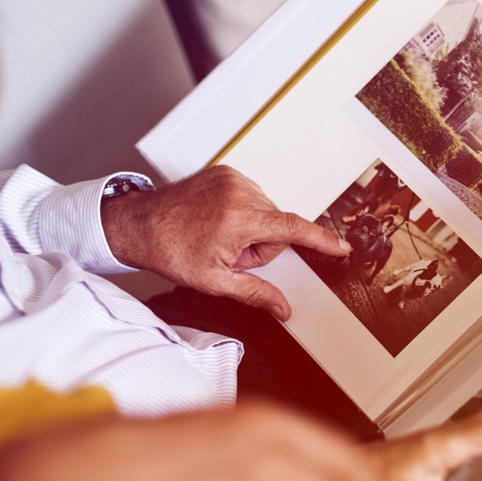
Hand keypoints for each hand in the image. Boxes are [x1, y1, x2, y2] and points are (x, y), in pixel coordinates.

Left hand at [101, 166, 350, 319]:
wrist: (140, 225)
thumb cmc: (170, 251)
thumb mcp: (215, 282)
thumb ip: (256, 294)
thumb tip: (283, 309)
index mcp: (238, 220)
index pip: (292, 229)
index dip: (321, 240)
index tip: (341, 246)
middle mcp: (239, 193)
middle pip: (276, 225)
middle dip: (261, 244)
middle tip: (230, 254)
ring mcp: (232, 179)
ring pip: (265, 211)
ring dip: (251, 228)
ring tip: (219, 236)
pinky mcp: (225, 172)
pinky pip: (251, 196)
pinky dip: (242, 212)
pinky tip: (218, 221)